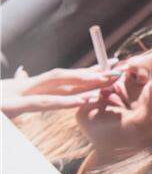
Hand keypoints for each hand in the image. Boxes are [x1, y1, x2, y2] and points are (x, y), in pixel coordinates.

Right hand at [2, 65, 120, 117]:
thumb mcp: (2, 100)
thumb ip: (16, 84)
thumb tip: (24, 72)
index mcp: (24, 88)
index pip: (61, 79)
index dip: (86, 72)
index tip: (109, 66)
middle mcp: (23, 88)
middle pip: (65, 78)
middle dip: (92, 74)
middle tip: (118, 71)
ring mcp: (16, 96)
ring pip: (57, 84)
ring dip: (83, 81)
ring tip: (106, 80)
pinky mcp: (8, 107)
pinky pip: (42, 103)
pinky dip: (63, 101)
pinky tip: (83, 99)